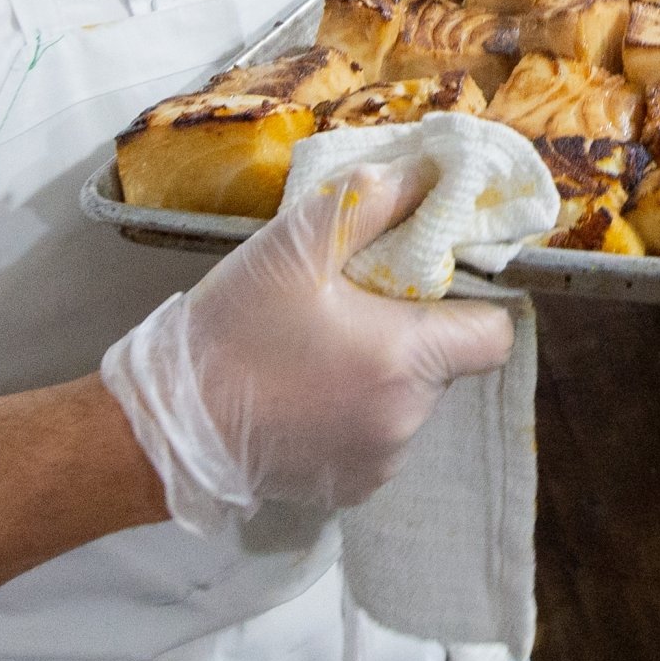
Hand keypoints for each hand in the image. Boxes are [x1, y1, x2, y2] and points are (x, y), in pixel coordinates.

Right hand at [102, 161, 515, 531]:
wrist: (166, 427)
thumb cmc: (232, 332)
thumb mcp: (292, 247)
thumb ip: (367, 202)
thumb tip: (424, 171)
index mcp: (406, 358)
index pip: (493, 335)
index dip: (472, 305)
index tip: (426, 286)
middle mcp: (407, 419)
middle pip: (445, 367)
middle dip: (409, 335)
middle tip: (347, 311)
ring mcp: (380, 462)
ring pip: (408, 405)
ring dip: (380, 379)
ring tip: (314, 357)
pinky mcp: (349, 489)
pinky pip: (375, 442)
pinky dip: (352, 418)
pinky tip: (301, 398)